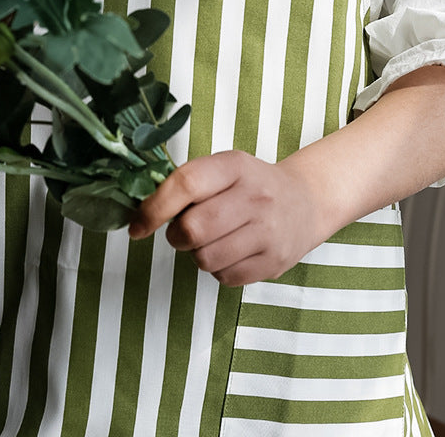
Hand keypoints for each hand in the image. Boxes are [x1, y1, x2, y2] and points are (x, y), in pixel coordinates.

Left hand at [129, 150, 327, 285]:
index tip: (138, 225)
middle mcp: (256, 196)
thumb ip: (187, 183)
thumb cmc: (251, 185)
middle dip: (177, 236)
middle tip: (185, 232)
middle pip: (193, 229)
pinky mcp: (273, 262)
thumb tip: (139, 214)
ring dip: (198, 254)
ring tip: (214, 240)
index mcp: (236, 166)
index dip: (154, 208)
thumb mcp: (225, 169)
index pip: (187, 183)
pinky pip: (225, 278)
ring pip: (205, 259)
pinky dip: (219, 269)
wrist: (306, 202)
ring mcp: (268, 231)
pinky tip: (233, 251)